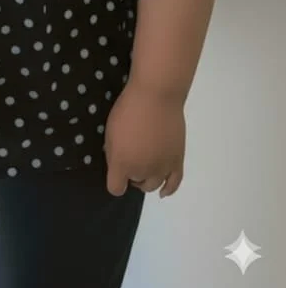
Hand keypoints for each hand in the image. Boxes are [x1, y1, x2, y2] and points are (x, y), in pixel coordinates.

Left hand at [104, 81, 185, 198]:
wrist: (156, 96)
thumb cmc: (128, 109)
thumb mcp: (110, 130)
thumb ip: (113, 153)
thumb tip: (119, 163)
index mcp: (122, 163)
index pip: (116, 188)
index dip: (115, 181)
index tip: (115, 170)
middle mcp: (142, 171)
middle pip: (136, 183)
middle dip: (131, 174)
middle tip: (131, 156)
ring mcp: (162, 167)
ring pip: (153, 185)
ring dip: (147, 178)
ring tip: (145, 165)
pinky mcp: (177, 160)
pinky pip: (174, 183)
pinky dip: (168, 189)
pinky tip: (163, 191)